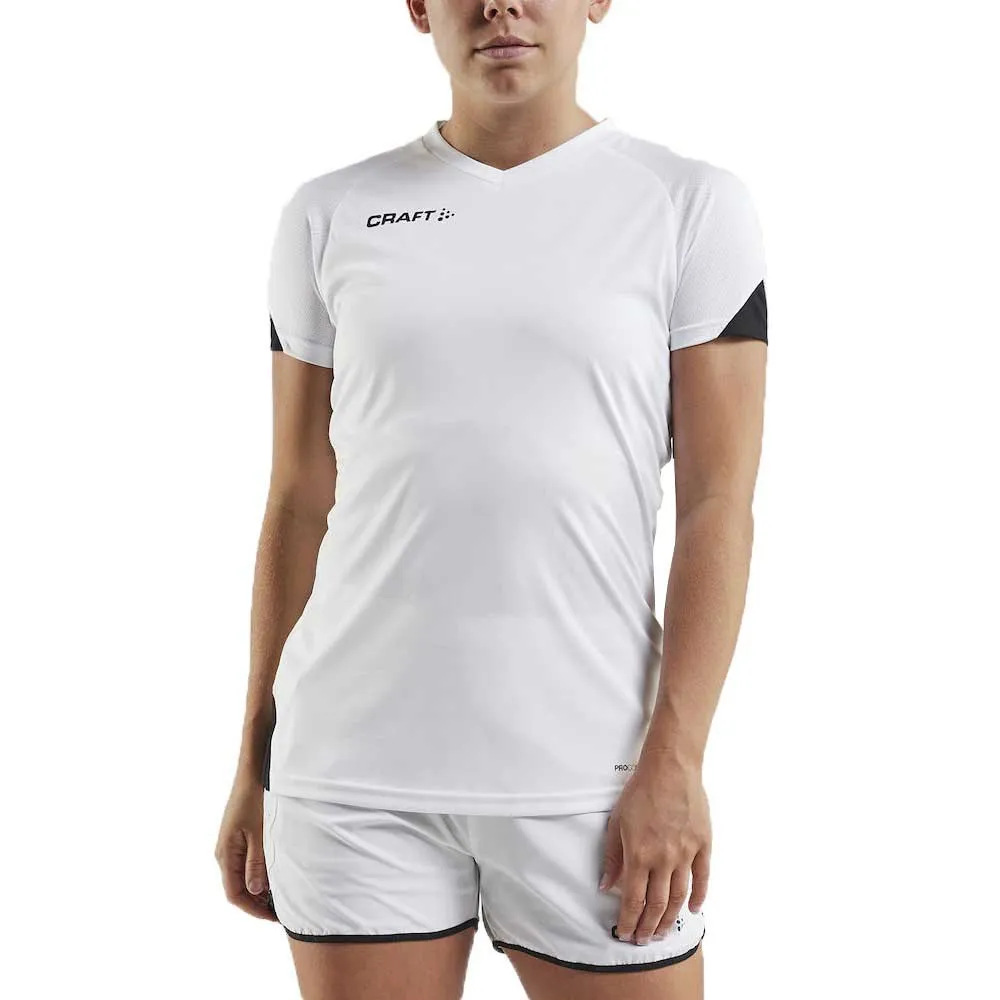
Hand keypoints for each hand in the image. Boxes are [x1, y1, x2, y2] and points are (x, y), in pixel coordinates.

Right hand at [215, 775, 277, 921]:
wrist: (253, 770)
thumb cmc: (257, 798)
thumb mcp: (261, 833)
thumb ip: (257, 863)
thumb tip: (255, 891)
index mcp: (226, 854)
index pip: (234, 894)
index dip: (253, 909)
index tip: (273, 917)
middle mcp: (225, 852)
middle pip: (237, 888)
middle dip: (257, 902)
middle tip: (281, 910)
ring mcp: (231, 844)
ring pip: (243, 876)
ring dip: (260, 888)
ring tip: (281, 894)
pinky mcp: (239, 836)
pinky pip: (246, 863)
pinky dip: (259, 873)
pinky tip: (276, 873)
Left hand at [599, 751, 709, 944]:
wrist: (670, 769)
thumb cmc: (640, 792)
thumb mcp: (616, 822)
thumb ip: (612, 857)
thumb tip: (605, 886)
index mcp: (639, 855)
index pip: (633, 899)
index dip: (628, 921)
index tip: (624, 933)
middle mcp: (663, 859)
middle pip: (657, 904)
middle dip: (648, 927)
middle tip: (643, 940)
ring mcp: (686, 854)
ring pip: (679, 897)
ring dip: (670, 919)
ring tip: (663, 932)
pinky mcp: (703, 845)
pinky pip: (703, 877)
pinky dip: (699, 896)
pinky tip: (693, 910)